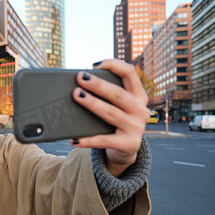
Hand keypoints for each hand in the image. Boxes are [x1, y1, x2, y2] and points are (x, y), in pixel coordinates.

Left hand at [71, 59, 149, 176]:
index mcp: (138, 96)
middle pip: (118, 93)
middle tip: (80, 77)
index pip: (130, 73)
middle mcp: (140, 110)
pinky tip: (75, 139)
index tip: (95, 64)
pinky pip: (104, 141)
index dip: (114, 65)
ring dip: (92, 103)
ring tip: (76, 95)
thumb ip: (108, 94)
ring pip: (111, 113)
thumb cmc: (116, 122)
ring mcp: (136, 128)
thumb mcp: (119, 106)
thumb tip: (80, 85)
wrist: (126, 150)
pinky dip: (87, 140)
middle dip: (98, 84)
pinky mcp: (128, 144)